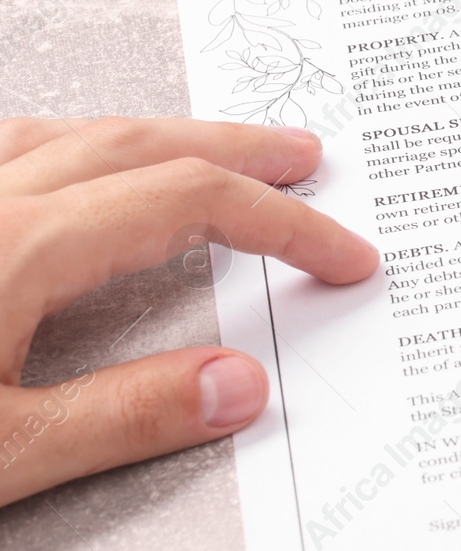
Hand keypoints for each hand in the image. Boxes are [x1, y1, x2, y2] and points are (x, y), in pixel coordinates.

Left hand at [0, 117, 377, 506]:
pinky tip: (82, 163)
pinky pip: (15, 147)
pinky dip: (78, 145)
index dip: (280, 224)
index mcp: (17, 243)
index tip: (338, 255)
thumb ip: (121, 416)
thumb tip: (239, 387)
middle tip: (302, 160)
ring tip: (211, 147)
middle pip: (140, 145)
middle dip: (236, 152)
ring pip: (74, 134)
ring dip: (159, 137)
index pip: (188, 201)